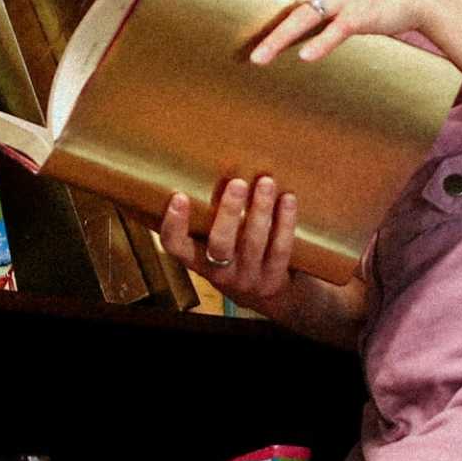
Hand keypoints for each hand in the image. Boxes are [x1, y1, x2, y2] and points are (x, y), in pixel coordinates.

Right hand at [162, 174, 305, 314]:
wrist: (267, 296)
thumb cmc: (234, 258)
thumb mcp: (212, 247)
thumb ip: (206, 220)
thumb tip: (204, 164)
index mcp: (197, 262)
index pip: (175, 247)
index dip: (174, 225)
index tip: (178, 196)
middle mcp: (220, 274)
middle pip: (220, 245)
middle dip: (229, 213)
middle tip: (237, 183)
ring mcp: (248, 278)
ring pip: (253, 244)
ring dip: (260, 211)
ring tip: (266, 182)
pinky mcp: (274, 278)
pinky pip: (280, 248)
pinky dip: (285, 222)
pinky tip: (287, 199)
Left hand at [248, 0, 447, 65]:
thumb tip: (275, 20)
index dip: (256, 12)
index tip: (237, 32)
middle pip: (284, 4)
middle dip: (260, 27)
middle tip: (237, 48)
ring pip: (303, 17)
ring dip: (278, 39)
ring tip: (259, 58)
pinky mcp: (361, 13)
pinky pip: (336, 31)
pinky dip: (320, 44)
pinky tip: (305, 57)